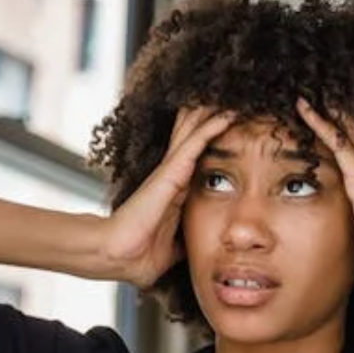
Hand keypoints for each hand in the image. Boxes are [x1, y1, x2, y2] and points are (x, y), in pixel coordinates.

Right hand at [101, 107, 234, 288]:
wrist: (119, 257)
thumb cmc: (138, 256)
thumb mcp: (171, 250)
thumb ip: (184, 243)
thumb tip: (198, 252)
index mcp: (173, 193)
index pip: (195, 159)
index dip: (210, 141)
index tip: (231, 129)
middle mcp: (171, 176)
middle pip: (192, 137)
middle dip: (210, 118)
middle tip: (232, 98)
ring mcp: (170, 172)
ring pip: (195, 132)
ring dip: (214, 114)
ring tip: (234, 95)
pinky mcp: (171, 172)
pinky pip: (196, 142)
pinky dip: (212, 126)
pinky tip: (228, 113)